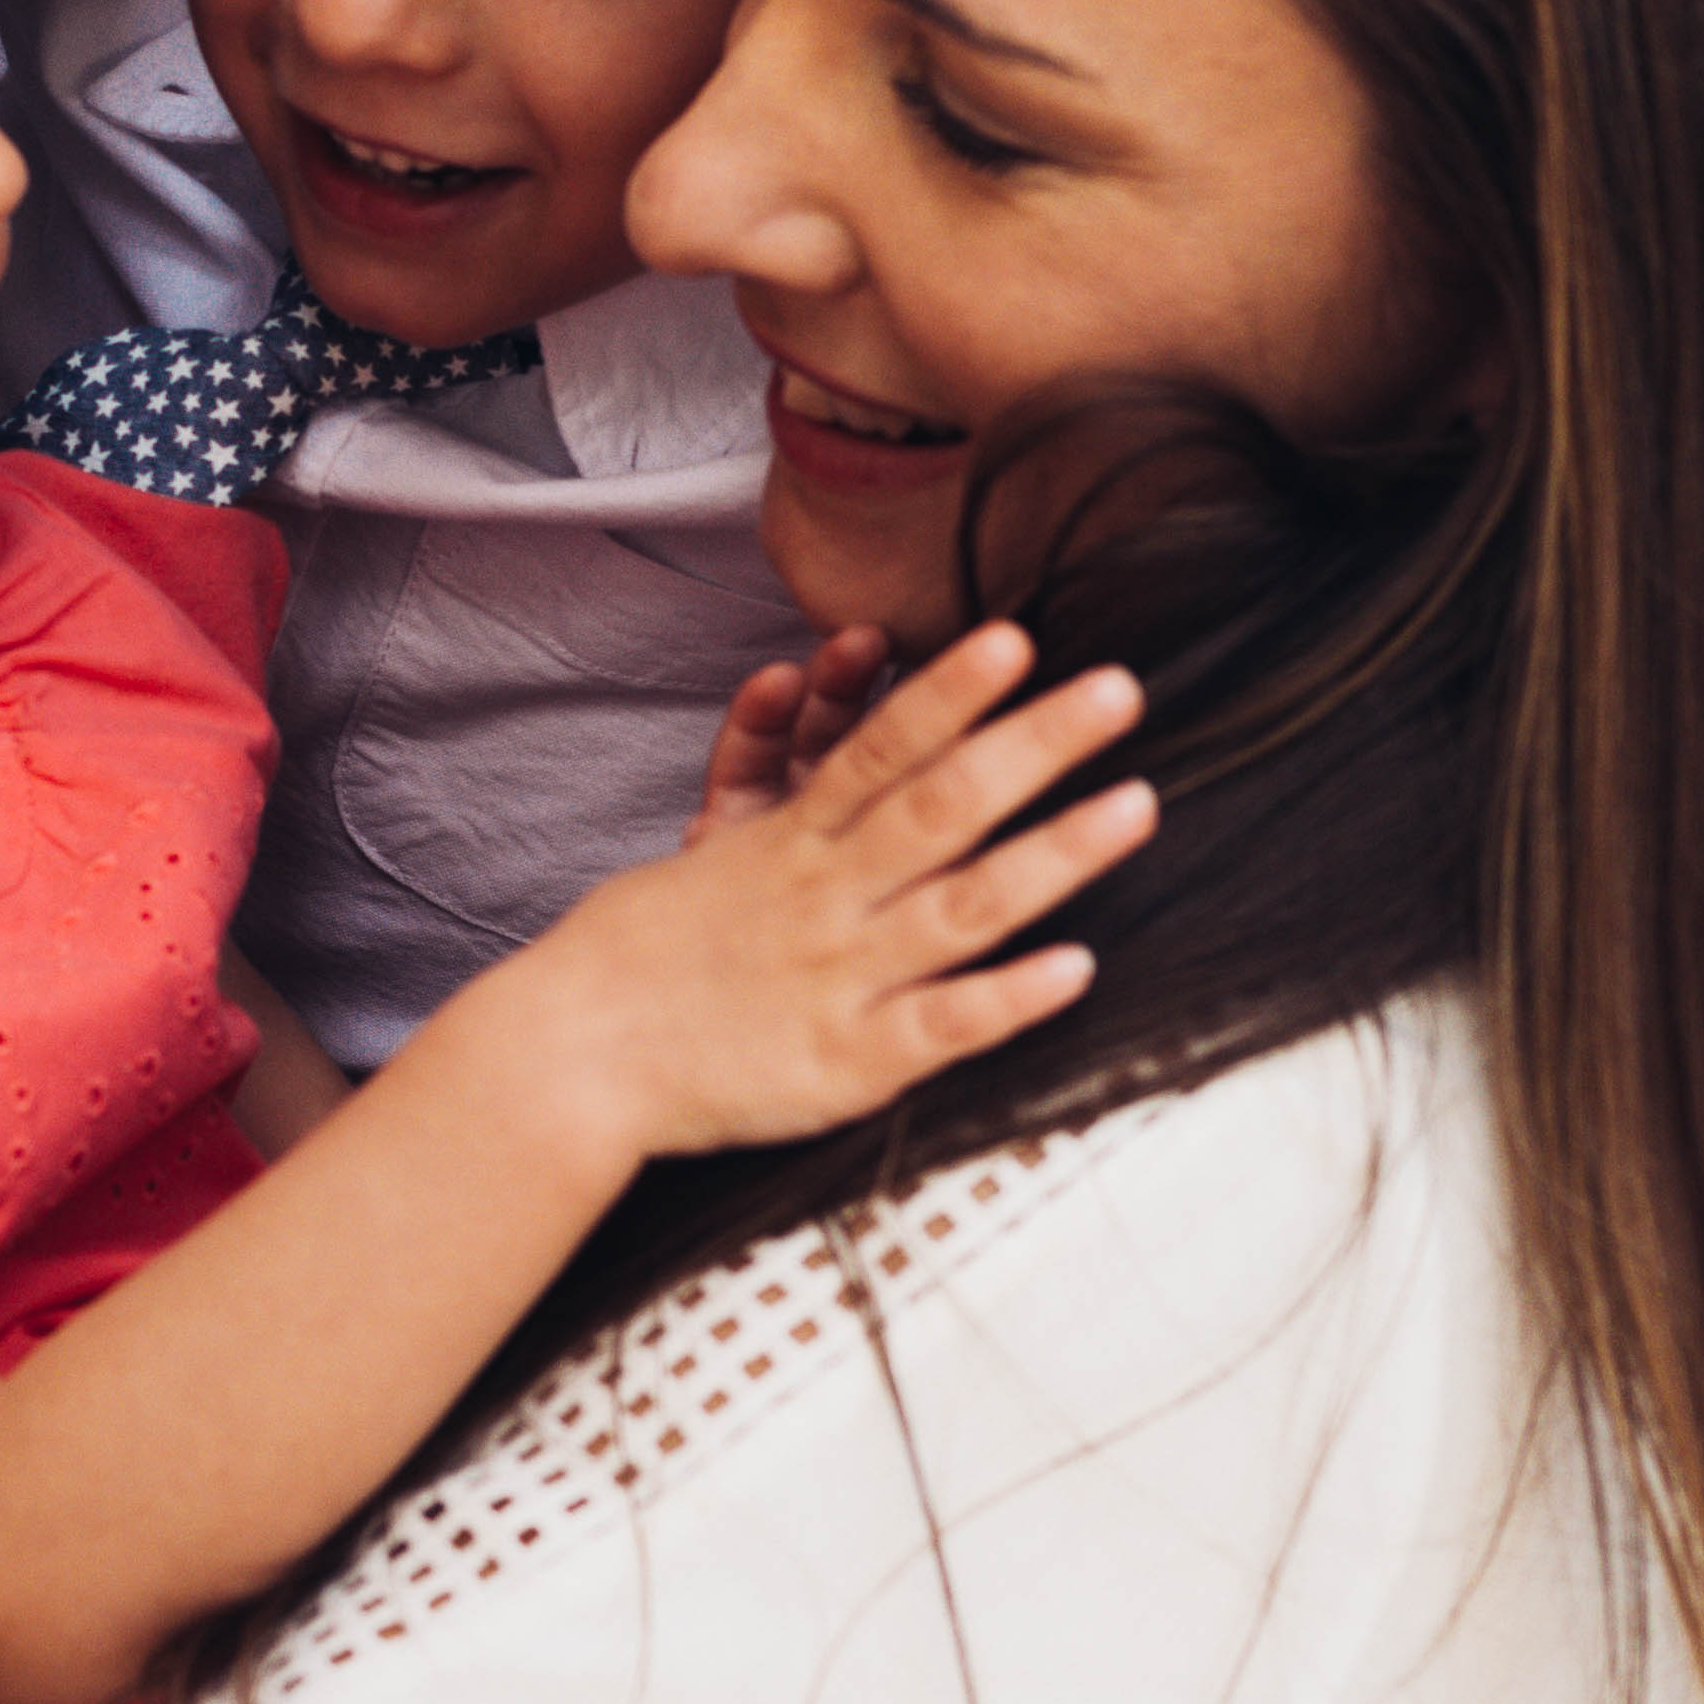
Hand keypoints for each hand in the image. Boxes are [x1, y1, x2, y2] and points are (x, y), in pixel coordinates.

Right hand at [489, 624, 1148, 1164]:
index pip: (881, 746)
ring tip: (1136, 807)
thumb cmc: (637, 951)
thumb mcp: (706, 844)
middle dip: (1035, 743)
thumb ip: (765, 769)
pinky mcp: (846, 1064)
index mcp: (791, 843)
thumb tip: (796, 684)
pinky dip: (1008, 1000)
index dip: (949, 690)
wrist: (567, 1058)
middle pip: (942, 805)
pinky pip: (940, 1028)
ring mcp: (841, 979)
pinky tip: (1077, 970)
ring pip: (963, 905)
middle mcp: (826, 897)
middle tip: (1119, 690)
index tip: (1017, 639)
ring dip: (1055, 855)